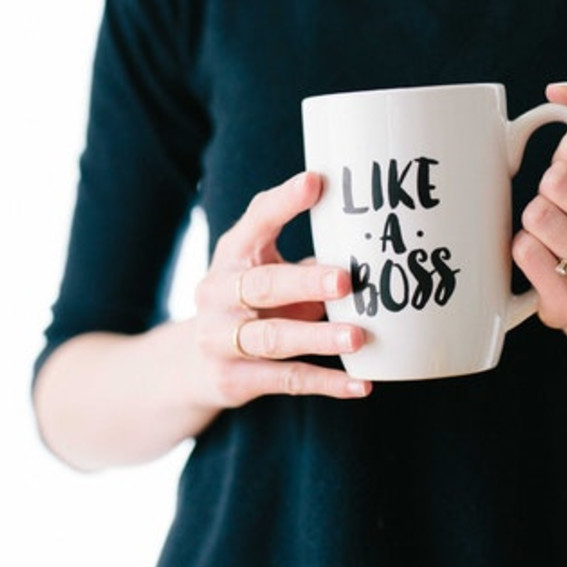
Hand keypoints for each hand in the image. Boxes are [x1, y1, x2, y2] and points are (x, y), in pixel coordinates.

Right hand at [192, 171, 370, 406]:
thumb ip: (306, 259)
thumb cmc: (250, 304)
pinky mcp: (234, 379)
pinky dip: (326, 383)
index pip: (255, 222)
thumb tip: (374, 245)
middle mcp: (218, 293)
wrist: (192, 365)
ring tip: (358, 337)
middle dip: (305, 282)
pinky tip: (361, 384)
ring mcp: (220, 339)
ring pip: (273, 338)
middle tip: (346, 280)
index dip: (283, 202)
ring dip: (318, 337)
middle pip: (263, 285)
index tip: (316, 182)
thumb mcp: (265, 270)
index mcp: (232, 255)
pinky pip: (286, 380)